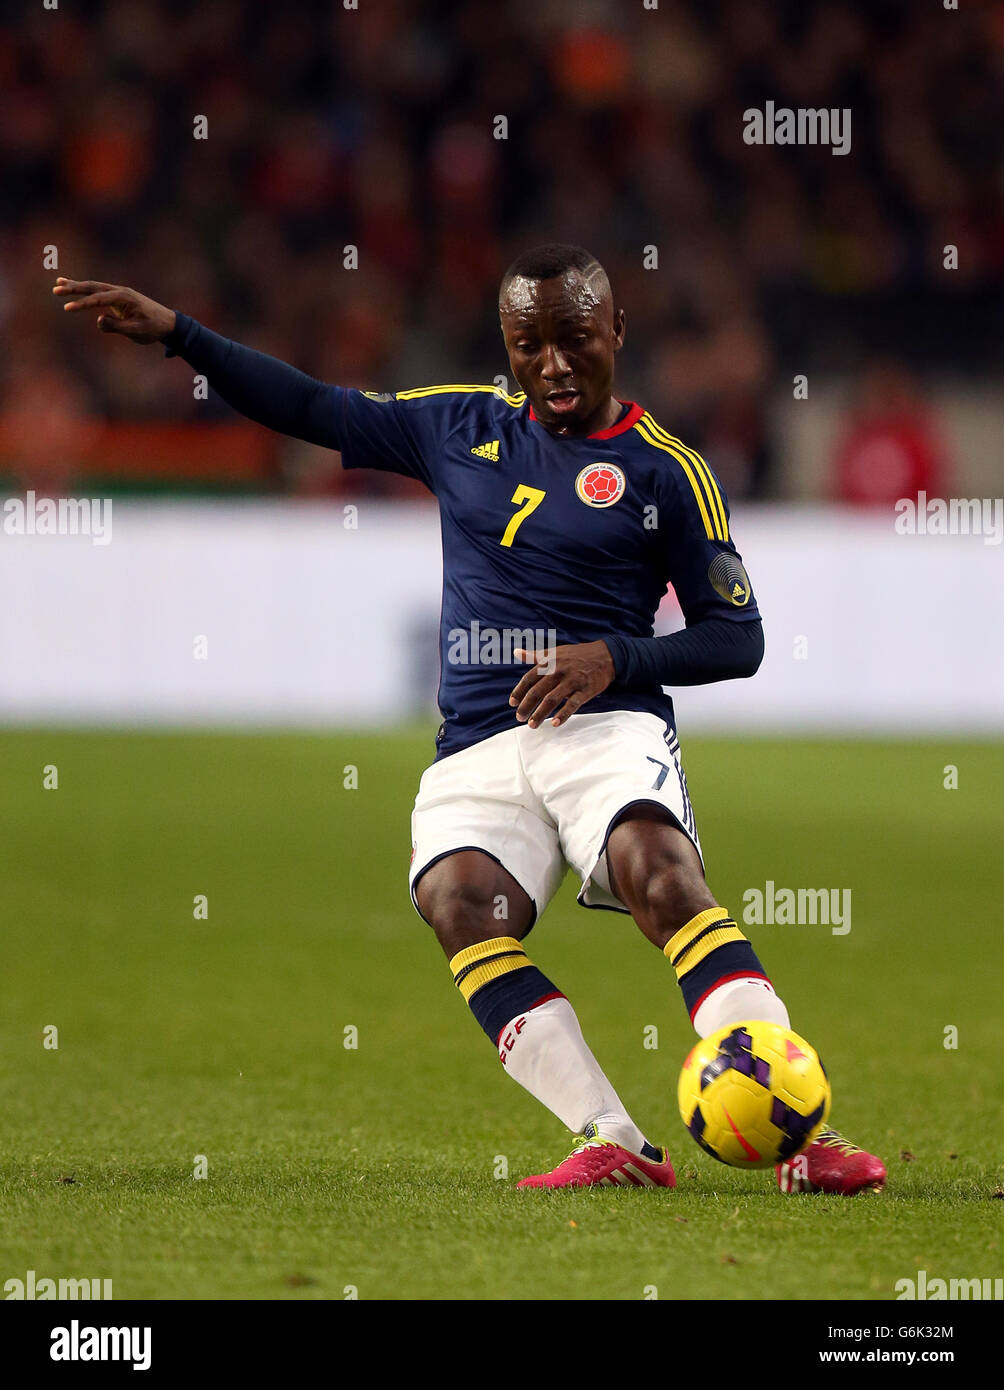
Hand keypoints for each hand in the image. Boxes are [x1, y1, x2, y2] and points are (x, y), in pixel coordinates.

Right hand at [52, 277, 176, 343]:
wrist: (167, 323)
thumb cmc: (153, 328)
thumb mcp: (137, 331)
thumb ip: (117, 326)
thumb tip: (99, 320)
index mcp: (124, 297)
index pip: (99, 299)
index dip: (82, 304)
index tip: (68, 308)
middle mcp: (120, 291)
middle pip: (93, 287)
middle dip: (74, 288)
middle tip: (56, 290)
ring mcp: (118, 293)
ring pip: (94, 287)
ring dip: (76, 286)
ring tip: (58, 284)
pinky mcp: (117, 298)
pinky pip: (98, 292)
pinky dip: (85, 290)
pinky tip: (72, 285)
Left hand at [508, 640, 615, 728]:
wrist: (606, 655)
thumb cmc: (577, 655)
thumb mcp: (555, 652)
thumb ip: (535, 655)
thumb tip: (516, 652)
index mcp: (549, 663)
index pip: (529, 679)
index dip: (519, 692)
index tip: (513, 703)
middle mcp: (558, 671)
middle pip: (537, 691)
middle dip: (526, 706)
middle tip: (519, 718)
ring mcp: (572, 681)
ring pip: (551, 700)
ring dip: (540, 714)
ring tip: (532, 725)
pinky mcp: (585, 690)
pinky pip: (572, 705)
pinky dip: (563, 715)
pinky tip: (554, 723)